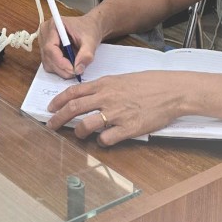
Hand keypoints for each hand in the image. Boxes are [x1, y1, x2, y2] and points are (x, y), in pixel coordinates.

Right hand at [39, 11, 104, 76]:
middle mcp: (45, 33)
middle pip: (47, 57)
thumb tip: (78, 69)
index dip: (60, 61)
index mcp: (54, 25)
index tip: (73, 69)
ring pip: (47, 63)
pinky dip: (60, 68)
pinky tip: (70, 65)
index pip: (50, 47)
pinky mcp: (46, 50)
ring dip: (61, 70)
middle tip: (77, 72)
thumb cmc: (89, 29)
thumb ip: (86, 55)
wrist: (89, 27)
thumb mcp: (91, 41)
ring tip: (75, 67)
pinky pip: (49, 64)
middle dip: (62, 68)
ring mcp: (43, 42)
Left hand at [45, 70, 184, 145]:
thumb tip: (88, 96)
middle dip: (58, 118)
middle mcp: (106, 98)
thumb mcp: (121, 79)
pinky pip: (106, 139)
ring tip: (80, 134)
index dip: (58, 101)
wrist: (171, 91)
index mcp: (104, 84)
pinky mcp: (128, 128)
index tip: (50, 108)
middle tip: (51, 125)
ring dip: (79, 132)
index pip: (73, 92)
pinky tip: (105, 140)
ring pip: (86, 125)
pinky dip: (101, 142)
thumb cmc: (148, 83)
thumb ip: (104, 88)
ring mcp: (117, 114)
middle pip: (73, 108)